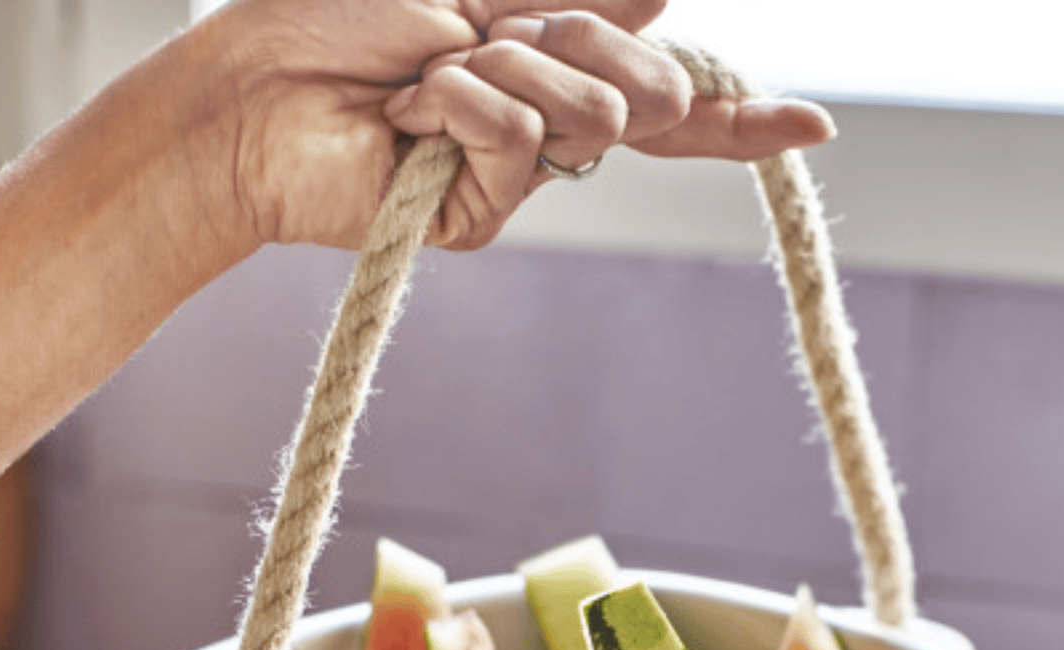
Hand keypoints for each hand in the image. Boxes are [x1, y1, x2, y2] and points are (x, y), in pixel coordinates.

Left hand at [200, 0, 833, 250]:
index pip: (666, 102)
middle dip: (581, 41)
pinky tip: (412, 114)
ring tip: (426, 76)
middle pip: (647, 94)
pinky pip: (525, 143)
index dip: (739, 116)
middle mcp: (548, 127)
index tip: (812, 128)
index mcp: (549, 66)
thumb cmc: (336, 16)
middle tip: (493, 31)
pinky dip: (465, 102)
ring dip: (505, 65)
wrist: (252, 86)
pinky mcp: (484, 216)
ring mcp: (520, 178)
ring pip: (592, 118)